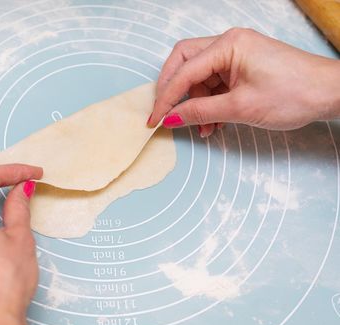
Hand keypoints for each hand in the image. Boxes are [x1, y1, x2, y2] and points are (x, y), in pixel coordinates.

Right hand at [147, 27, 339, 136]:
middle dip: (174, 90)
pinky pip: (214, 83)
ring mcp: (236, 54)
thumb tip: (171, 118)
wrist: (329, 94)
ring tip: (202, 128)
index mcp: (228, 45)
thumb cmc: (293, 93)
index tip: (155, 119)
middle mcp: (229, 44)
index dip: (166, 98)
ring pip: (199, 76)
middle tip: (166, 113)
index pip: (184, 71)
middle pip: (185, 63)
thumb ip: (200, 112)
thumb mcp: (240, 108)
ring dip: (195, 103)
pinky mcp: (242, 67)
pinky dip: (210, 103)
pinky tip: (213, 123)